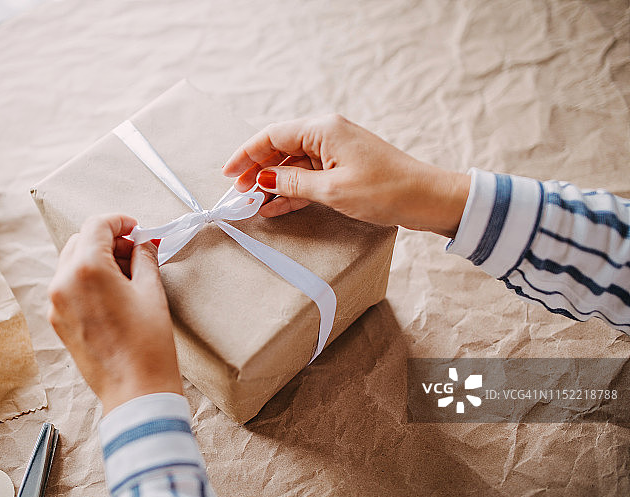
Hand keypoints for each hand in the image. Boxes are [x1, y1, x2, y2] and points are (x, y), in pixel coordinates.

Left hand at [47, 214, 180, 414]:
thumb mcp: (151, 291)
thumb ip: (144, 258)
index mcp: (87, 268)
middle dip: (108, 240)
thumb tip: (143, 243)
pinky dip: (87, 280)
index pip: (96, 226)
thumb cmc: (148, 343)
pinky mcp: (57, 321)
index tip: (136, 228)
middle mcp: (63, 282)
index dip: (119, 221)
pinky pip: (68, 287)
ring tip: (127, 275)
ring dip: (96, 259)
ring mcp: (56, 303)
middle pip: (80, 241)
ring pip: (71, 263)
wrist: (135, 390)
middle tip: (136, 252)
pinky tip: (113, 293)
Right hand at [222, 114, 469, 237]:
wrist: (427, 198)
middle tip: (238, 192)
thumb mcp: (332, 190)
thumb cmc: (386, 190)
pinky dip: (292, 191)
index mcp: (323, 129)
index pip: (272, 136)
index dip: (246, 154)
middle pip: (280, 149)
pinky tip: (275, 207)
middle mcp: (327, 134)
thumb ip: (293, 183)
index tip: (228, 173)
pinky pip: (308, 177)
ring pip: (292, 165)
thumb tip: (263, 180)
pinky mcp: (343, 168)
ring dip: (273, 184)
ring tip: (252, 204)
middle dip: (256, 170)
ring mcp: (335, 152)